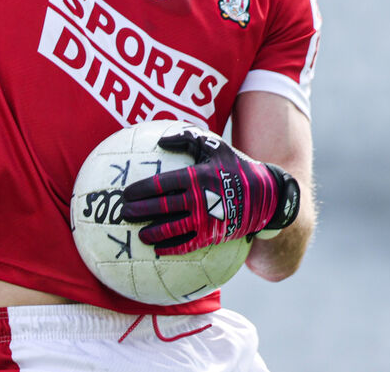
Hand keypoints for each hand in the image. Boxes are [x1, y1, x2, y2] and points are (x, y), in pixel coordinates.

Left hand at [121, 127, 299, 254]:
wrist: (266, 195)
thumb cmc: (234, 166)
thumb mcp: (214, 147)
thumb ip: (186, 140)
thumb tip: (160, 141)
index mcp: (196, 177)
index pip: (160, 184)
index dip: (140, 189)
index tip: (125, 193)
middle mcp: (199, 199)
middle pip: (160, 207)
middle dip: (138, 211)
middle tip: (123, 213)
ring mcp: (206, 219)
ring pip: (172, 228)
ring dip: (151, 232)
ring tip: (139, 234)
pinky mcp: (213, 235)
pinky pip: (187, 244)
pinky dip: (171, 248)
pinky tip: (159, 249)